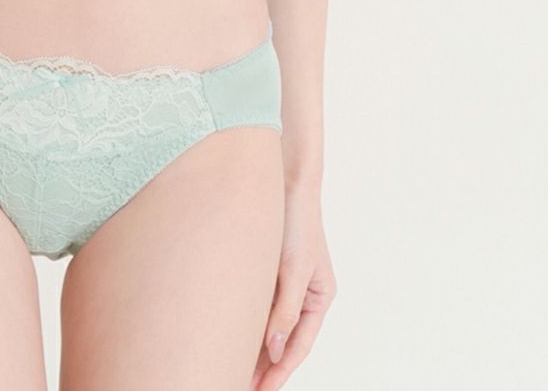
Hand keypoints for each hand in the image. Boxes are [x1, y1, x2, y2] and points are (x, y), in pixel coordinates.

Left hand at [250, 182, 336, 389]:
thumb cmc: (296, 220)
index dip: (279, 373)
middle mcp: (303, 294)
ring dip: (253, 346)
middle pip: (283, 341)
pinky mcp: (266, 269)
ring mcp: (284, 282)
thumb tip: (275, 350)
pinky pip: (257, 304)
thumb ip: (285, 310)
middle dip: (264, 366)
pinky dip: (246, 322)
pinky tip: (228, 334)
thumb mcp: (294, 269)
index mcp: (319, 297)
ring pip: (268, 325)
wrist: (283, 177)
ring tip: (231, 367)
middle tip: (239, 385)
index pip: (298, 347)